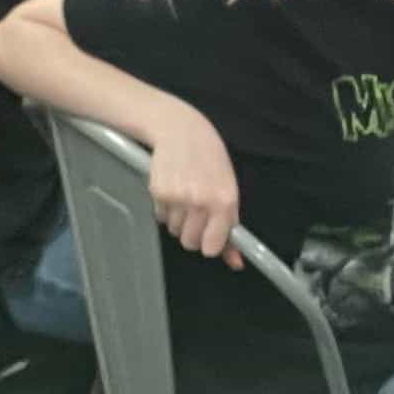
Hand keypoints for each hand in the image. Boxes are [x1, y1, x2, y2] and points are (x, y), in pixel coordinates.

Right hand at [144, 110, 243, 264]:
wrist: (180, 129)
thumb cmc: (210, 159)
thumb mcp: (228, 189)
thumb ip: (230, 227)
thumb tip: (236, 263)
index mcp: (224, 202)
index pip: (212, 248)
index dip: (210, 243)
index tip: (210, 234)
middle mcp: (201, 202)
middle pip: (189, 243)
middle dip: (192, 233)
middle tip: (196, 212)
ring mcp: (177, 197)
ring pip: (174, 230)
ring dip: (178, 219)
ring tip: (184, 194)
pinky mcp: (157, 192)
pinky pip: (160, 216)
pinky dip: (165, 208)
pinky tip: (172, 187)